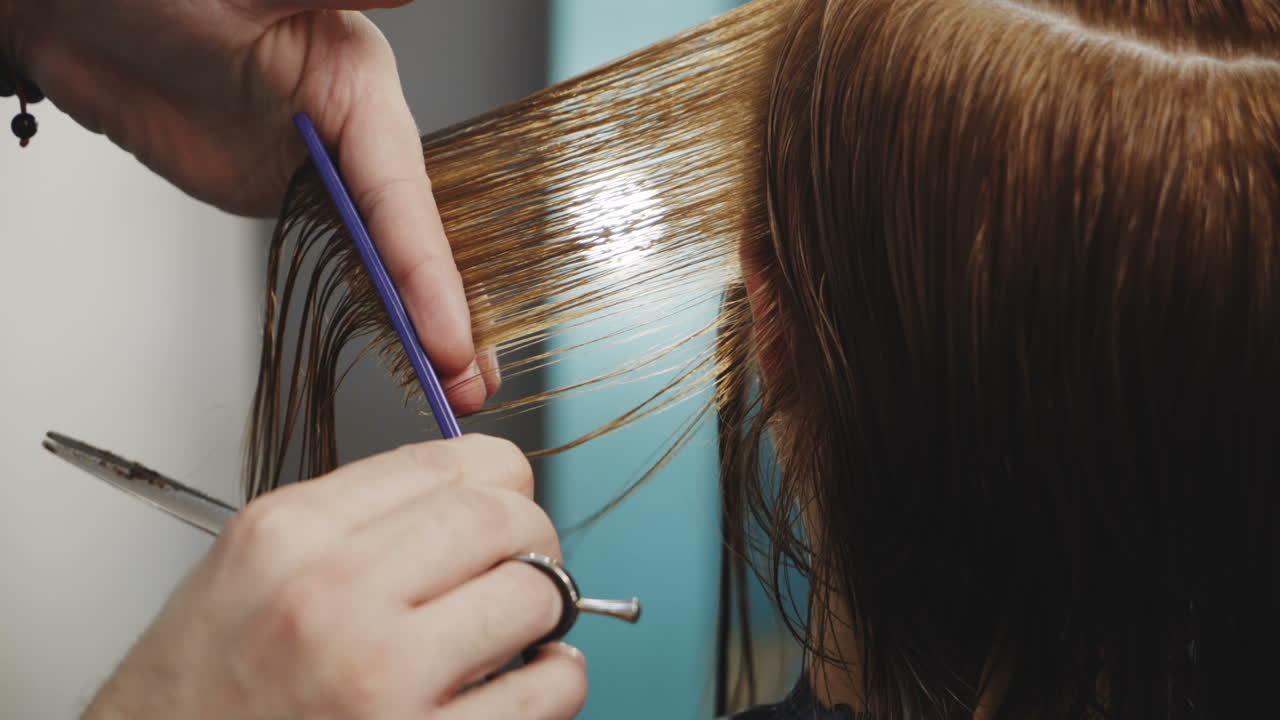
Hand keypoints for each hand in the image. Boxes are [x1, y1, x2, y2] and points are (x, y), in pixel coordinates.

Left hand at [2, 0, 496, 411]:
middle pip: (411, 235)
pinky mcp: (280, 196)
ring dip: (418, 323)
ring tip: (449, 386)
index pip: (403, 194)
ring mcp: (316, 169)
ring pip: (383, 257)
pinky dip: (373, 308)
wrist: (69, 14)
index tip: (447, 338)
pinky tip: (398, 345)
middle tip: (468, 384)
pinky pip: (339, 260)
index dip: (429, 273)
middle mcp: (350, 130)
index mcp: (358, 82)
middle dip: (446, 312)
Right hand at [83, 435, 586, 719]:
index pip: (451, 463)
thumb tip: (471, 496)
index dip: (501, 481)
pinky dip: (554, 682)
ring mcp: (379, 677)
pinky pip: (549, 689)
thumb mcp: (249, 571)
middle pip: (503, 517)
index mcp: (291, 535)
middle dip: (533, 538)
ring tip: (514, 632)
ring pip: (537, 593)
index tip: (506, 503)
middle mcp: (332, 596)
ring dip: (545, 610)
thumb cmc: (201, 694)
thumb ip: (354, 521)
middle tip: (522, 567)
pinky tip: (517, 687)